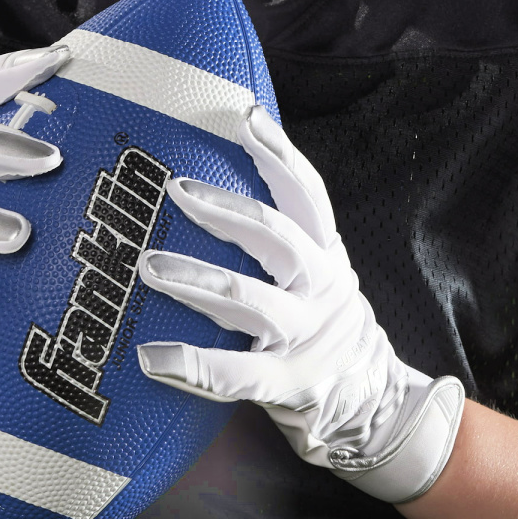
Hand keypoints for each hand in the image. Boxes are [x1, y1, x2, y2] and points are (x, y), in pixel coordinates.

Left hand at [135, 106, 464, 503]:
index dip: (279, 154)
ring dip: (195, 280)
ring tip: (147, 266)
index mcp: (326, 254)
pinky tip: (150, 357)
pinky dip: (190, 363)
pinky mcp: (283, 383)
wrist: (369, 401)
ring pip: (248, 300)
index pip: (308, 193)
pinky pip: (234, 375)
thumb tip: (212, 181)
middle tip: (175, 190)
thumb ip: (281, 236)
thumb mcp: (317, 271)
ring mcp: (301, 336)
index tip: (246, 117)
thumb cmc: (319, 322)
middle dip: (224, 210)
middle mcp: (319, 287)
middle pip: (275, 237)